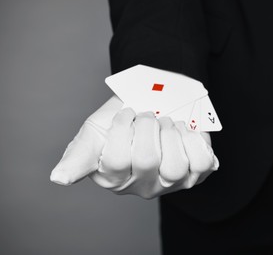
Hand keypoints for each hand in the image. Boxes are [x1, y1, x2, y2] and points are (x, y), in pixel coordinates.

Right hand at [50, 96, 218, 198]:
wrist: (156, 100)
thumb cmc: (125, 116)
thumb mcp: (96, 131)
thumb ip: (79, 155)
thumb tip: (58, 179)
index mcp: (113, 177)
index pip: (116, 160)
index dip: (123, 128)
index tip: (127, 113)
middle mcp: (142, 186)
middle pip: (147, 161)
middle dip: (148, 127)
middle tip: (149, 116)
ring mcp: (170, 183)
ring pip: (175, 167)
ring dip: (170, 134)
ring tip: (166, 123)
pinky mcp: (195, 174)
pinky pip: (201, 163)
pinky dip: (193, 140)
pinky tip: (183, 131)